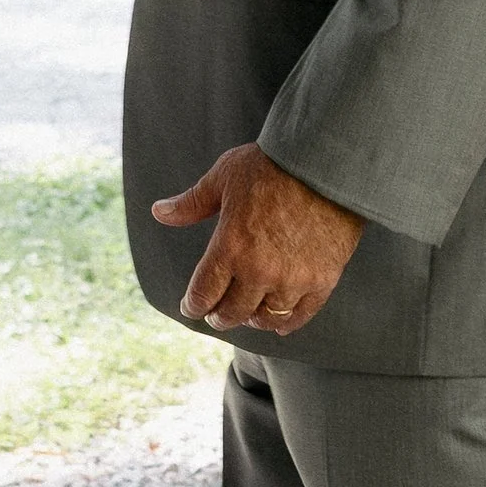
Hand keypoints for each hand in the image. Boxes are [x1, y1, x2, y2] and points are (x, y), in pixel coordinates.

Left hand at [152, 143, 363, 336]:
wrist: (326, 162)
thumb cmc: (272, 166)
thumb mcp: (223, 178)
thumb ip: (191, 203)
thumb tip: (159, 212)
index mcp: (230, 247)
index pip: (204, 293)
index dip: (193, 305)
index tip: (191, 307)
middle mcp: (259, 270)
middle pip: (233, 312)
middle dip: (220, 316)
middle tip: (217, 315)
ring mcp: (292, 278)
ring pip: (266, 317)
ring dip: (253, 319)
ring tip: (248, 314)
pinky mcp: (322, 279)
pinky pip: (302, 313)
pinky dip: (288, 323)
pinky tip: (280, 324)